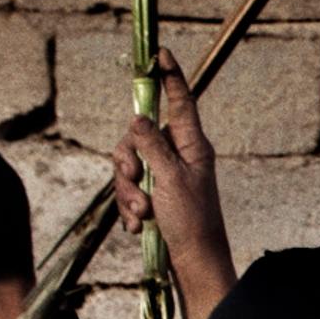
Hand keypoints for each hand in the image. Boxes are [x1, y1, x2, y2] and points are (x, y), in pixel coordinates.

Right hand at [110, 61, 234, 318]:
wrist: (192, 264)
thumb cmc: (192, 222)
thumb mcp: (171, 179)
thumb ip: (153, 146)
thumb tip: (139, 117)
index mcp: (192, 146)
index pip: (180, 102)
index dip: (170, 78)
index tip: (160, 54)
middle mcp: (177, 156)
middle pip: (137, 137)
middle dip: (128, 161)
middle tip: (137, 182)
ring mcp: (163, 177)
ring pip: (127, 166)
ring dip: (128, 192)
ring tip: (142, 213)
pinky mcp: (152, 197)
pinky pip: (127, 191)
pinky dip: (128, 209)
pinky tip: (139, 227)